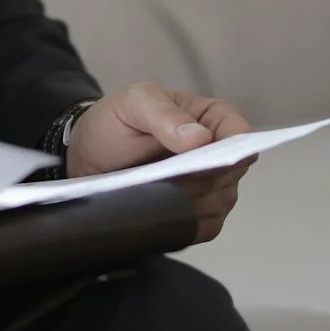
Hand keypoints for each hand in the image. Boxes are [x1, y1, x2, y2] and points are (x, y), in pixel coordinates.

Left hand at [65, 83, 254, 245]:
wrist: (90, 158)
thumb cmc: (116, 124)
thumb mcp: (133, 104)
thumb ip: (164, 114)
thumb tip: (200, 138)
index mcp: (211, 118)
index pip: (239, 131)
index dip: (232, 146)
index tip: (207, 158)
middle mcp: (219, 154)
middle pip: (231, 172)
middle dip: (200, 176)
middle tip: (164, 175)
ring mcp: (213, 188)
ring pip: (220, 202)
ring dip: (189, 200)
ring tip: (154, 190)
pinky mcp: (199, 217)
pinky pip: (206, 226)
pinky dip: (185, 222)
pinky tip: (159, 211)